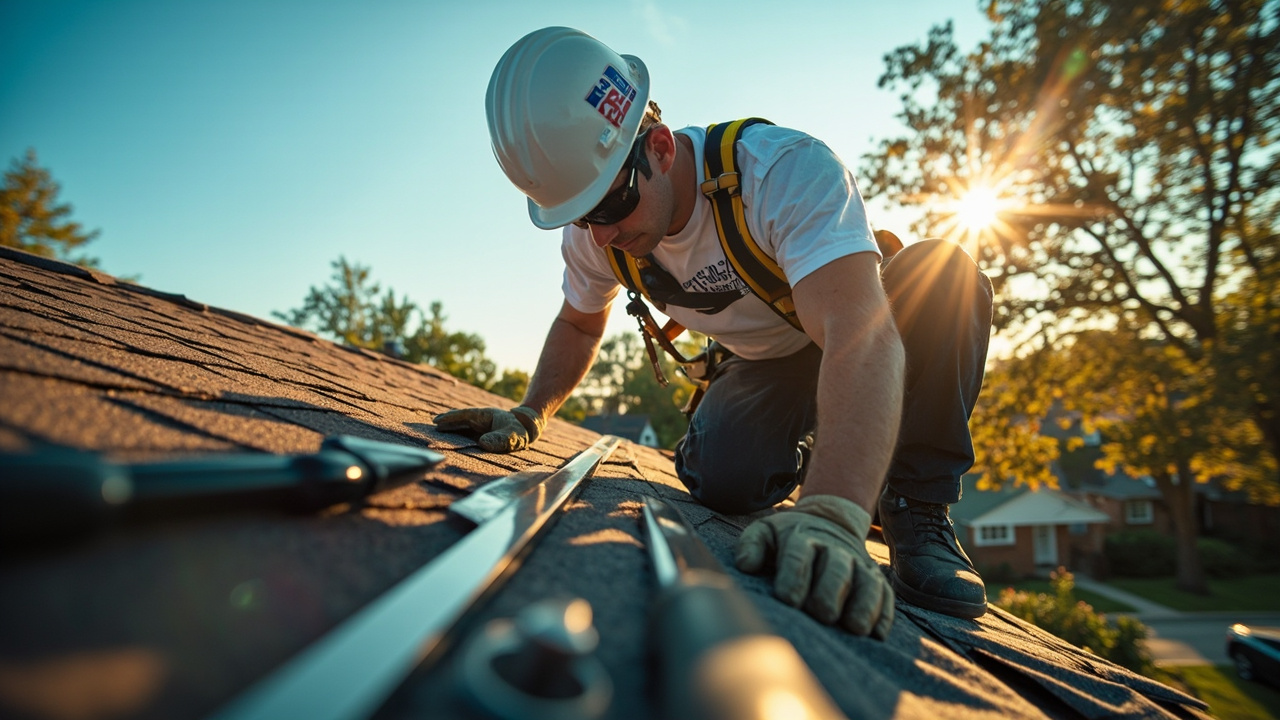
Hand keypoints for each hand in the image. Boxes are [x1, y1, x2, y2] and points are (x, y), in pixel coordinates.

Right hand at [432, 406, 544, 451]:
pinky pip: (465, 433)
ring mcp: (478, 426)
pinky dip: (456, 434)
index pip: (464, 415)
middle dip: (445, 422)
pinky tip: (447, 439)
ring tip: (434, 432)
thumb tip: (482, 444)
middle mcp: (479, 419)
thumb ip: (500, 440)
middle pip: (458, 420)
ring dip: (448, 428)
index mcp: (485, 415)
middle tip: (430, 426)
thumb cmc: (519, 432)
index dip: (450, 417)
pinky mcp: (479, 433)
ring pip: (460, 426)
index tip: (437, 420)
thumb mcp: (513, 436)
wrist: (526, 429)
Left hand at [735, 494, 893, 637]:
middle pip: (836, 568)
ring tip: (854, 628)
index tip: (788, 600)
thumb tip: (746, 565)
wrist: (828, 522)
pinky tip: (876, 634)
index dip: (795, 575)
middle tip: (822, 614)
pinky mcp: (875, 579)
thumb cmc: (787, 538)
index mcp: (803, 538)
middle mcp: (834, 549)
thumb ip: (752, 544)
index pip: (799, 553)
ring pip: (866, 582)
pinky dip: (882, 613)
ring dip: (863, 604)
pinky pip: (885, 595)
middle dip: (830, 591)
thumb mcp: (765, 532)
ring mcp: (858, 564)